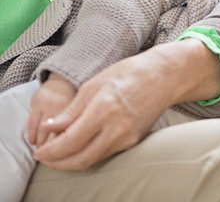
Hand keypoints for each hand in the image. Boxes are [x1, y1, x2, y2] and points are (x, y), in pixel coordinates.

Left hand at [33, 40, 219, 170]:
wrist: (163, 76)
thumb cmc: (129, 73)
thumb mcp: (95, 84)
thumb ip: (72, 110)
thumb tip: (51, 127)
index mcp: (102, 110)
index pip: (69, 142)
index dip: (51, 151)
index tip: (39, 152)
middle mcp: (115, 128)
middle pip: (80, 159)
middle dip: (58, 163)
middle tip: (45, 158)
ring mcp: (126, 137)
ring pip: (93, 160)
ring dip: (72, 162)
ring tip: (59, 155)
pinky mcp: (133, 141)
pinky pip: (106, 153)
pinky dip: (89, 154)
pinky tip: (80, 146)